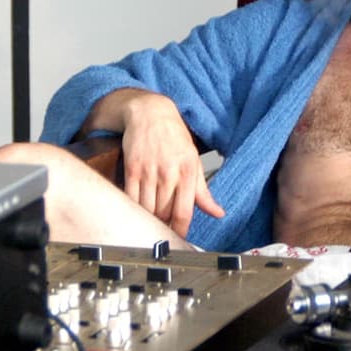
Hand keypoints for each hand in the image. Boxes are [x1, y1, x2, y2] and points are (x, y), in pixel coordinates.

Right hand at [117, 91, 224, 236]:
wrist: (150, 113)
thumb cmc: (174, 137)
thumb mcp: (194, 160)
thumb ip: (204, 191)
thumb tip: (218, 213)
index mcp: (188, 172)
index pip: (184, 212)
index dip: (180, 231)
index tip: (178, 237)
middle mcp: (169, 173)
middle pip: (164, 213)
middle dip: (163, 225)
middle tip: (163, 228)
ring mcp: (149, 171)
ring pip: (147, 208)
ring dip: (149, 218)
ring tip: (151, 219)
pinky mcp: (132, 169)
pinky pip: (132, 197)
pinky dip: (134, 208)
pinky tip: (137, 210)